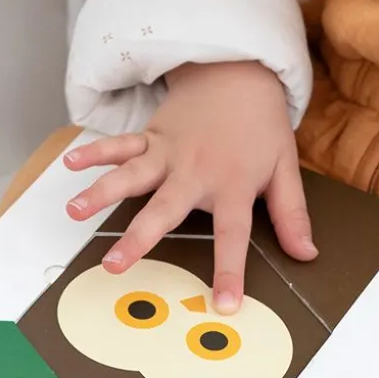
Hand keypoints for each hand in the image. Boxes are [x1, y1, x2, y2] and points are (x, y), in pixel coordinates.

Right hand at [61, 60, 316, 313]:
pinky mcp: (152, 136)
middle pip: (165, 208)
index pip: (233, 235)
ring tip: (75, 211)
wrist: (240, 73)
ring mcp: (169, 153)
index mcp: (233, 185)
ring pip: (132, 174)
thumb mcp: (285, 168)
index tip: (224, 304)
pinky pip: (121, 144)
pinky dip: (96, 152)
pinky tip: (71, 162)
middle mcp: (196, 171)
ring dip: (102, 192)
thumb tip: (307, 255)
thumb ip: (292, 214)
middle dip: (138, 238)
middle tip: (114, 264)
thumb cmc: (262, 127)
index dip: (230, 270)